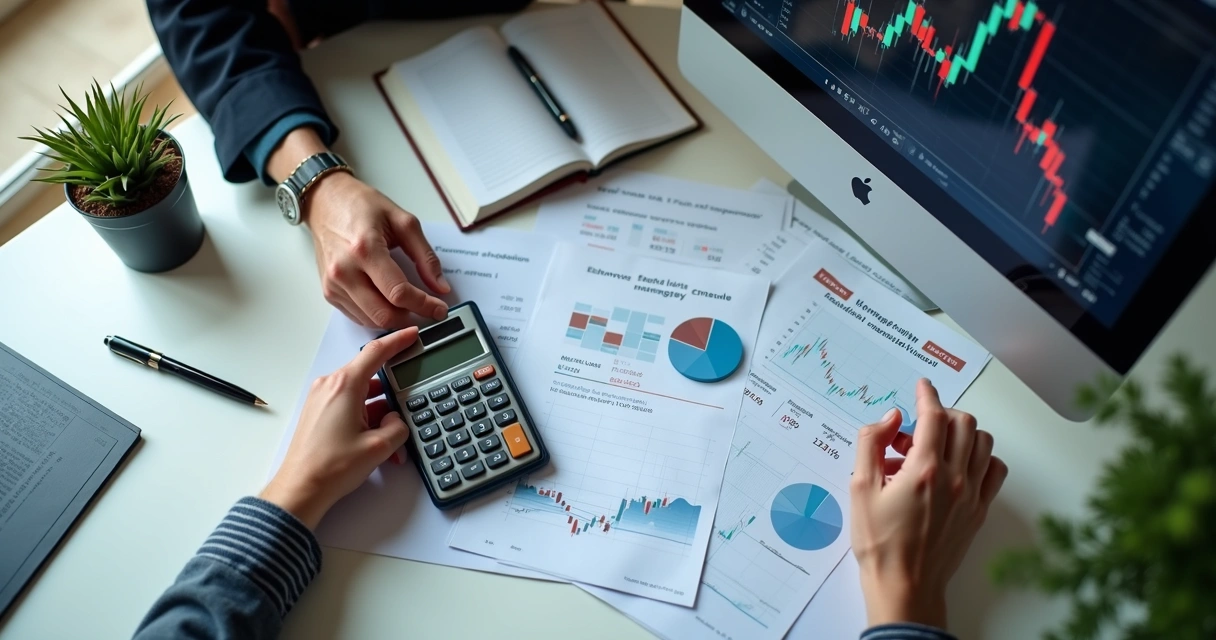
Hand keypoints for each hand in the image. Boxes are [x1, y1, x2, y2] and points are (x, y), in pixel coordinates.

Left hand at [260, 328, 418, 528]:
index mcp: (344, 385)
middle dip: (393, 394)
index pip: (376, 352)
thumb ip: (398, 426)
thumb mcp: (379, 447)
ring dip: (380, 413)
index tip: (411, 334)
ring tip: (391, 440)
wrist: (301, 488)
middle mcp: (330, 386)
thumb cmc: (330, 467)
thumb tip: (397, 419)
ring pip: (362, 395)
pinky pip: (350, 406)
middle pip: (371, 376)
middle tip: (409, 405)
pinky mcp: (319, 412)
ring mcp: (322, 399)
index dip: (397, 341)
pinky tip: (377, 442)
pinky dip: (366, 419)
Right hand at [307, 171, 450, 326]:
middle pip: (384, 314)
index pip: (399, 292)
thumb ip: (426, 256)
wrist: (326, 202)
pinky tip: (390, 304)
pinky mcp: (329, 292)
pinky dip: (378, 316)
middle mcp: (344, 271)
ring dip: (396, 320)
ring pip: (371, 321)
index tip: (440, 309)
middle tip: (428, 310)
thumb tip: (440, 287)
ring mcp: (334, 284)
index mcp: (365, 249)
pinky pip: (358, 317)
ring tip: (411, 307)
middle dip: (412, 318)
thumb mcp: (403, 222)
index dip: (424, 305)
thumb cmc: (361, 206)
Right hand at [849, 379, 1007, 628]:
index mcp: (923, 470)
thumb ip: (870, 444)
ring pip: (983, 442)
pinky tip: (958, 466)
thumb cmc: (879, 542)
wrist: (904, 584)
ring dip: (960, 433)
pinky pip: (994, 469)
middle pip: (963, 423)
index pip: (934, 416)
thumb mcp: (859, 488)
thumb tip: (889, 418)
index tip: (922, 386)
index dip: (927, 394)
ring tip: (933, 447)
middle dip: (940, 414)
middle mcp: (954, 478)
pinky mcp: (979, 510)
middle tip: (916, 427)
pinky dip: (980, 457)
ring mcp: (971, 494)